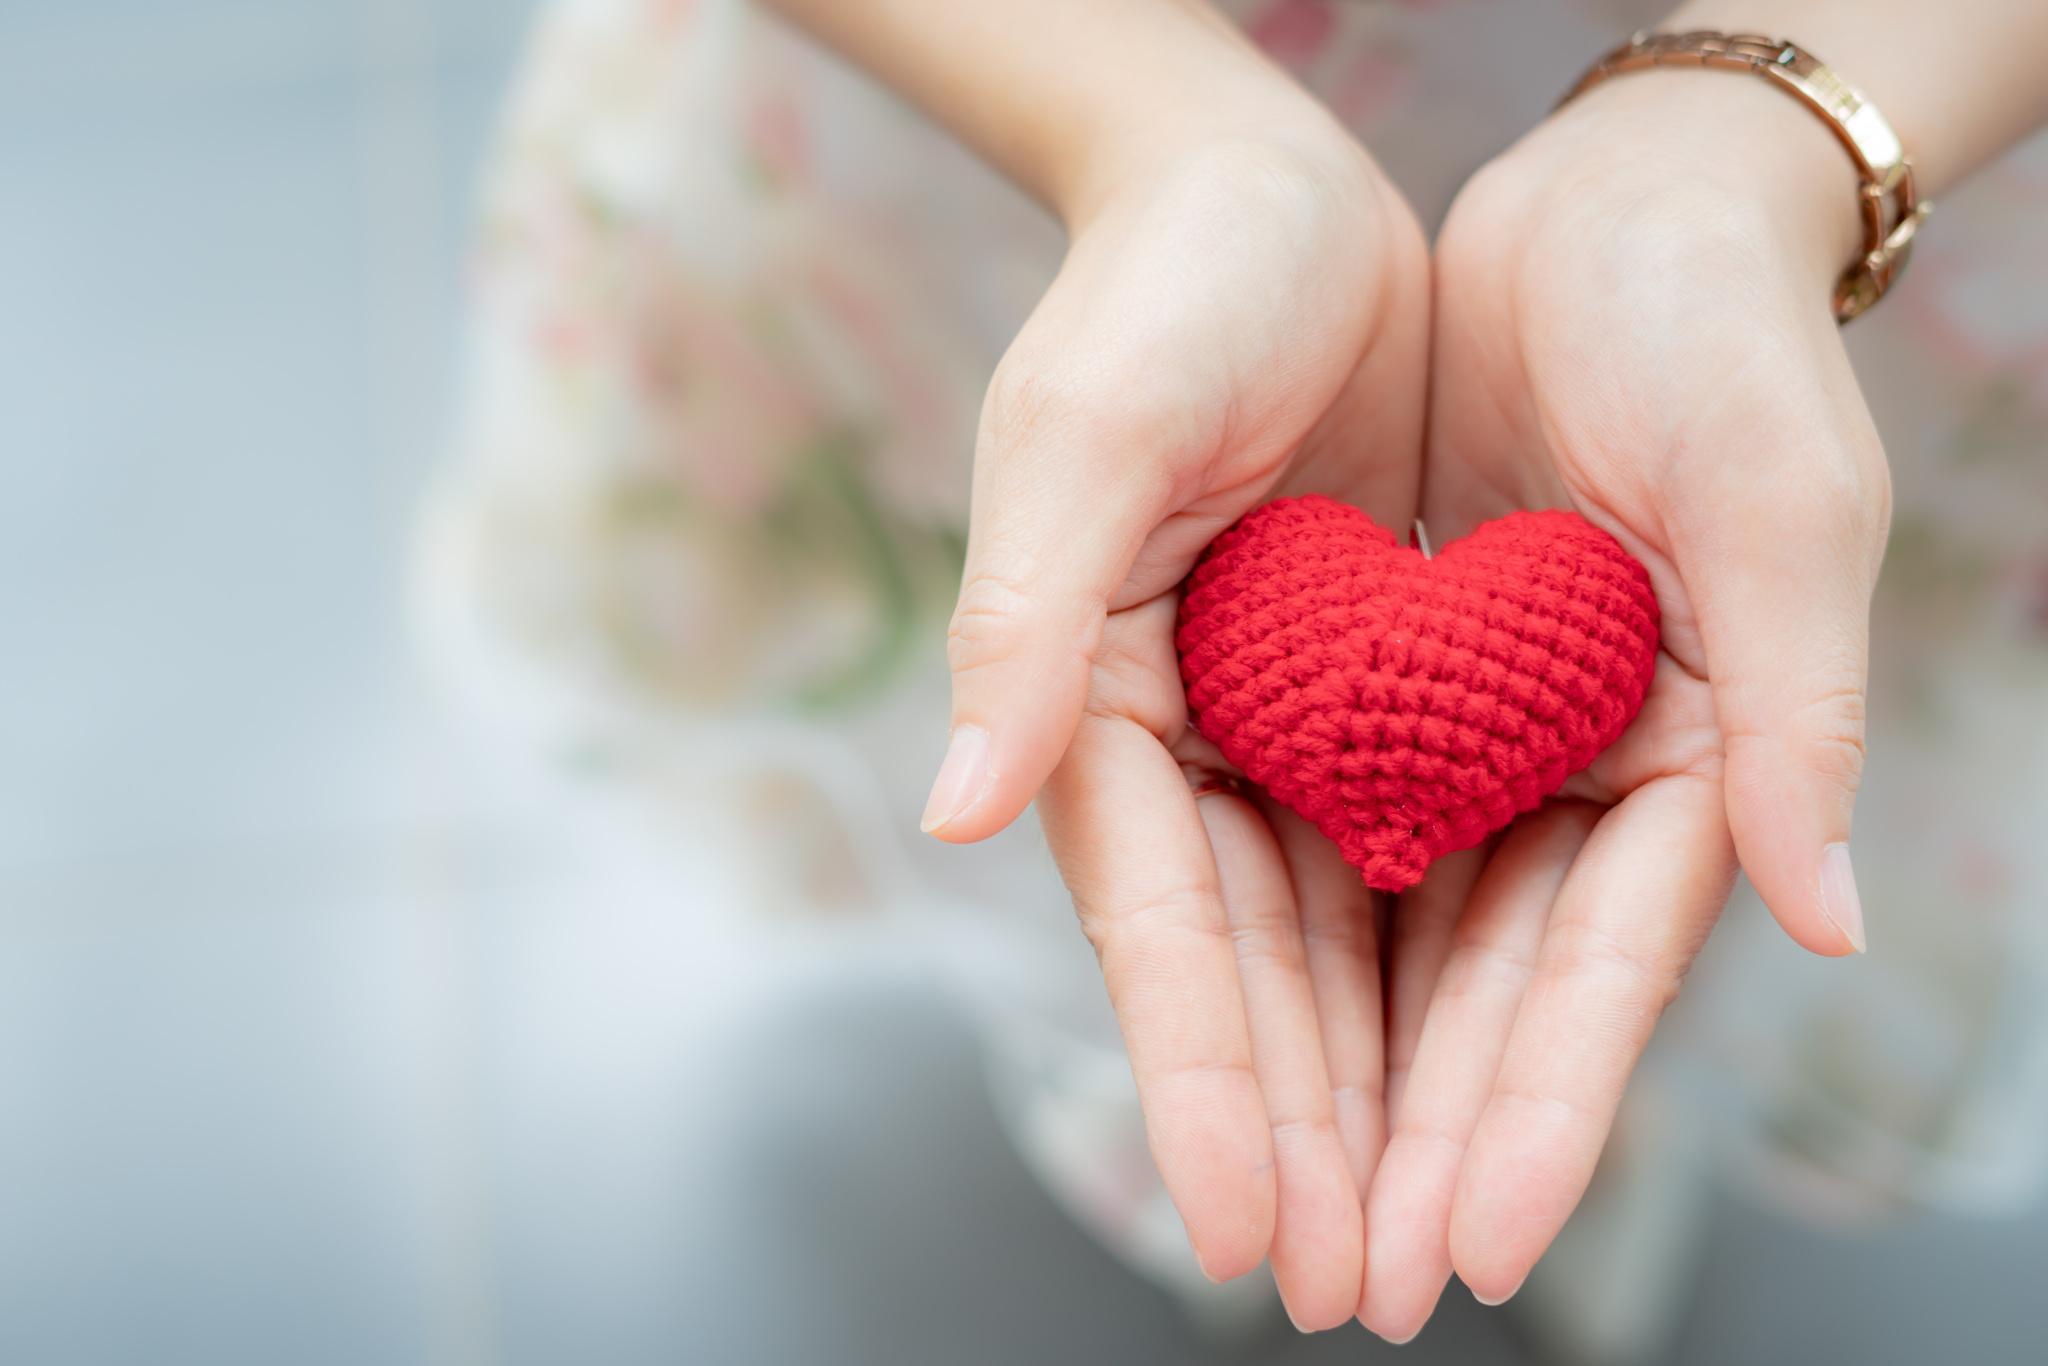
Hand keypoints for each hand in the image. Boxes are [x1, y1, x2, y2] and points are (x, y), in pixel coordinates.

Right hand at [922, 124, 1429, 1324]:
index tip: (1240, 1227)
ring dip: (1379, 1089)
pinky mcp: (1381, 688)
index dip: (1197, 1079)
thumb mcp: (1080, 434)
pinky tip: (1485, 1065)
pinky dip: (1452, 957)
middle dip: (1299, 1133)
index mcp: (1101, 704)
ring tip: (1423, 1237)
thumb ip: (1025, 621)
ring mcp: (1289, 724)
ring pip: (1345, 941)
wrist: (1267, 196)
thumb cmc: (1156, 294)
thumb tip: (960, 809)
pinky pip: (1425, 844)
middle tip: (1350, 1292)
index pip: (1154, 924)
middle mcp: (1192, 739)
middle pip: (1253, 969)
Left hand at [1358, 71, 1890, 1336]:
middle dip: (1416, 1141)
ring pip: (1386, 938)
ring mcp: (1467, 735)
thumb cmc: (1717, 335)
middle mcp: (1567, 771)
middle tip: (1346, 1287)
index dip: (1542, 1110)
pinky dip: (1280, 928)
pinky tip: (1238, 1036)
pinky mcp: (1380, 679)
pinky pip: (1317, 823)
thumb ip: (1795, 708)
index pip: (1601, 968)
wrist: (1604, 208)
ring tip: (1277, 1215)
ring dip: (1336, 1077)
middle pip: (1480, 990)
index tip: (1478, 1241)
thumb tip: (1822, 917)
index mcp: (1683, 757)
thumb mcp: (1779, 503)